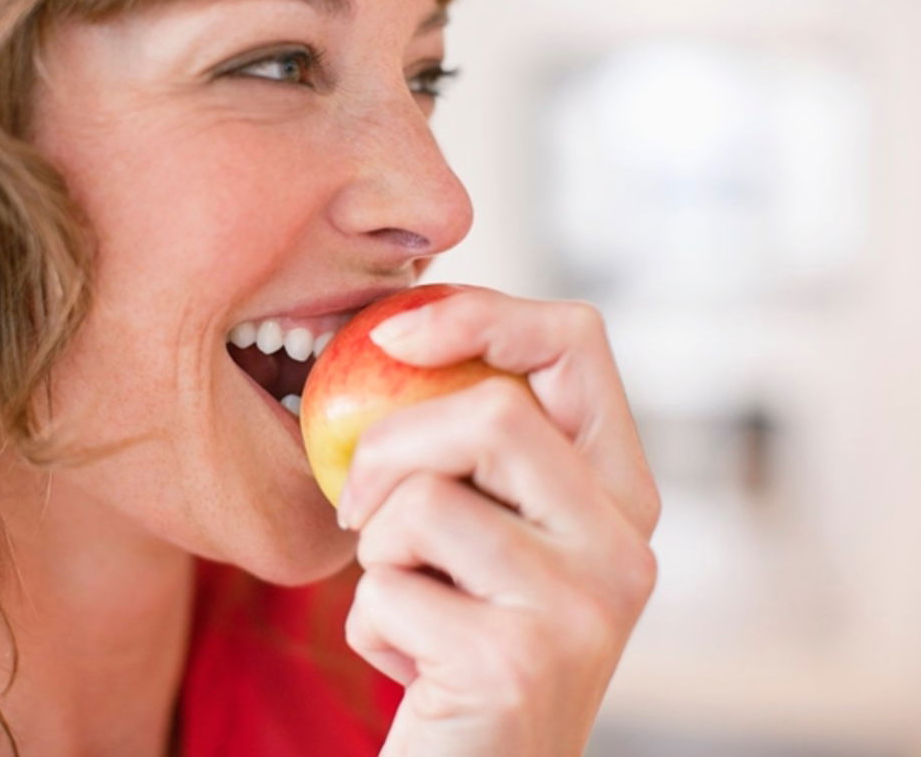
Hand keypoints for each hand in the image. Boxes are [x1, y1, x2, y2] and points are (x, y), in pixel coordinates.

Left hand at [339, 288, 659, 756]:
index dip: (480, 314)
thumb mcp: (484, 530)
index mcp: (619, 492)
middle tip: (353, 504)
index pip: (576, 342)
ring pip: (427, 499)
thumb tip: (394, 336)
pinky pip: (390, 590)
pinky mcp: (518, 662)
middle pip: (493, 412)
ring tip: (406, 598)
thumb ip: (472, 447)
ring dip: (377, 549)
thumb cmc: (462, 640)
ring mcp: (584, 606)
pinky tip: (412, 665)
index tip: (389, 335)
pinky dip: (370, 624)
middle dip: (389, 446)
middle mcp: (625, 543)